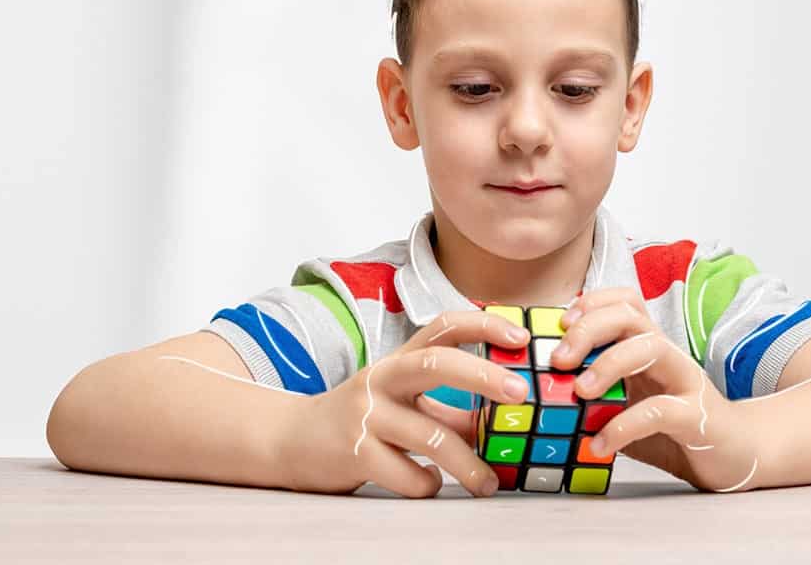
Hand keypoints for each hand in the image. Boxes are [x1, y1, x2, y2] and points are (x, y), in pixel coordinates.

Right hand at [274, 310, 531, 497]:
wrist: (290, 442)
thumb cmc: (361, 421)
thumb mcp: (403, 404)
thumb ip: (450, 411)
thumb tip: (507, 424)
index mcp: (399, 360)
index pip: (442, 327)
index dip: (483, 325)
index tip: (519, 336)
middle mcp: (382, 379)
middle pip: (436, 363)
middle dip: (483, 375)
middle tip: (520, 393)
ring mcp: (366, 414)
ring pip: (430, 436)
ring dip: (468, 464)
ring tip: (487, 484)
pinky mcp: (355, 452)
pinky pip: (408, 474)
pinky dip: (427, 484)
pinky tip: (428, 484)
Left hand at [552, 287, 764, 491]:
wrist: (734, 457)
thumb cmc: (674, 429)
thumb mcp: (628, 406)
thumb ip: (596, 397)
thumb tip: (544, 395)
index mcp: (649, 348)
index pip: (626, 302)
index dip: (592, 302)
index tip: (561, 322)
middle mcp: (668, 355)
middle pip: (631, 317)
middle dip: (589, 329)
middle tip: (558, 359)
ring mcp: (686, 382)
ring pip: (650, 348)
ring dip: (608, 364)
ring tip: (580, 391)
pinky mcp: (696, 417)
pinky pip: (660, 410)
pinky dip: (624, 426)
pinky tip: (600, 442)